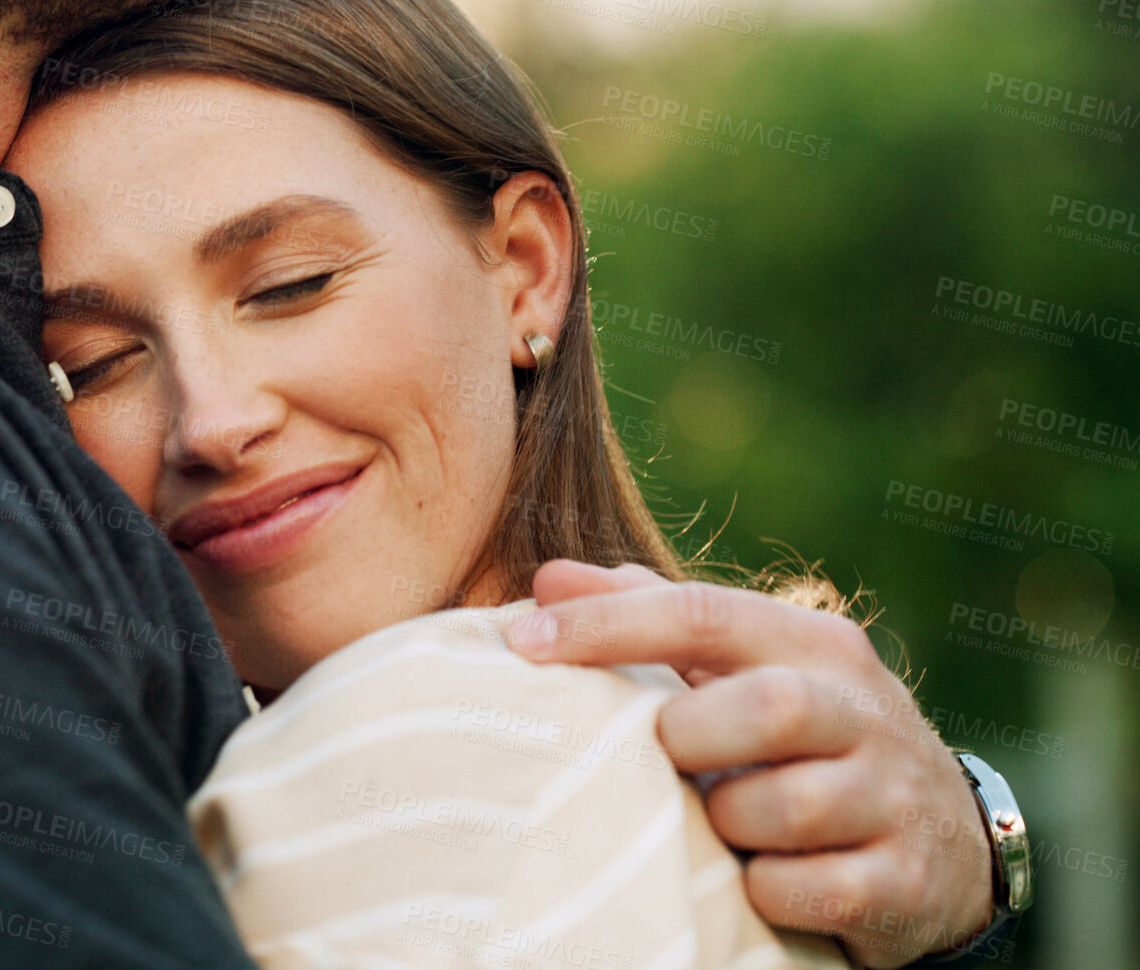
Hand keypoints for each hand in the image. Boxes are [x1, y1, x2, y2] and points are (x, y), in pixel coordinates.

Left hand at [511, 560, 994, 967]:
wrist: (947, 845)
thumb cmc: (803, 741)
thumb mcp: (744, 667)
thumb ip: (652, 618)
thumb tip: (549, 578)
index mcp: (814, 644)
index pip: (702, 613)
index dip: (606, 626)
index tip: (521, 644)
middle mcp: (863, 710)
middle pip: (765, 706)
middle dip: (686, 737)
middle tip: (658, 758)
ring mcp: (892, 797)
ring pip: (782, 808)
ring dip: (723, 822)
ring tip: (714, 822)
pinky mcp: (902, 882)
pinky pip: (802, 889)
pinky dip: (759, 891)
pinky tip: (753, 880)